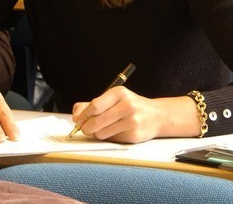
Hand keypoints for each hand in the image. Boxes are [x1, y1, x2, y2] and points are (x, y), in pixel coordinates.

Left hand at [71, 88, 198, 143]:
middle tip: (84, 129)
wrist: (156, 116)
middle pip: (97, 120)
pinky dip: (108, 138)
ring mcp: (132, 120)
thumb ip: (91, 105)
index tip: (78, 121)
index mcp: (119, 93)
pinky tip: (115, 132)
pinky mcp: (134, 134)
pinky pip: (112, 139)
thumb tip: (75, 116)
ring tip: (102, 129)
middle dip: (86, 127)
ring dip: (97, 134)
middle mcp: (127, 105)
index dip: (83, 116)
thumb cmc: (130, 107)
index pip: (94, 106)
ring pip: (102, 133)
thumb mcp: (113, 99)